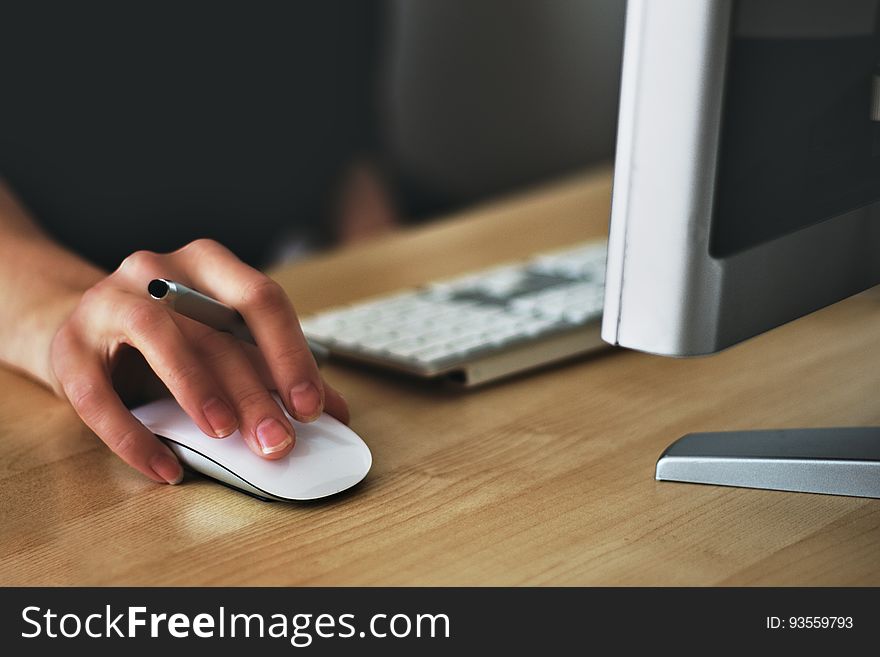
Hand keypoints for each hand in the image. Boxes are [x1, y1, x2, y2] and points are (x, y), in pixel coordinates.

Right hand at [49, 239, 348, 484]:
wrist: (83, 329)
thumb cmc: (170, 338)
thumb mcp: (224, 344)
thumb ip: (274, 371)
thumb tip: (336, 412)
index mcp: (208, 265)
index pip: (261, 299)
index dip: (290, 354)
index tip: (312, 406)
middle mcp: (158, 270)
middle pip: (215, 329)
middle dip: (253, 391)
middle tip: (278, 441)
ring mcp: (107, 302)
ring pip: (157, 337)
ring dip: (196, 388)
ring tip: (224, 434)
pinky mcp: (68, 347)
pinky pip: (97, 394)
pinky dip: (134, 436)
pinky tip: (166, 468)